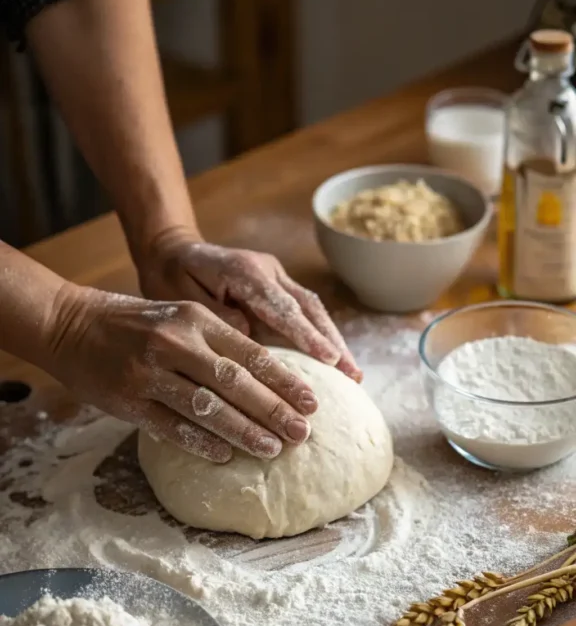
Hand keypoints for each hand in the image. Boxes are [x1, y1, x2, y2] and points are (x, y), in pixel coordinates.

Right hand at [45, 285, 319, 462]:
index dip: (284, 380)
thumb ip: (217, 342)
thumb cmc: (135, 323)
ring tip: (272, 448)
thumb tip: (267, 378)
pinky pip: (170, 426)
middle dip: (273, 410)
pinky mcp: (127, 400)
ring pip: (206, 407)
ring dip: (243, 431)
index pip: (250, 353)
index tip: (312, 402)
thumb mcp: (179, 317)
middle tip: (303, 433)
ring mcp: (149, 373)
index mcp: (195, 320)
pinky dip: (200, 442)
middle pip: (235, 382)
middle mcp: (175, 343)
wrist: (69, 324)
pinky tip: (224, 457)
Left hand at [138, 229, 361, 381]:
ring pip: (313, 309)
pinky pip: (305, 311)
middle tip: (352, 374)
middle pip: (308, 307)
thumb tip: (248, 337)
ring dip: (334, 340)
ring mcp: (276, 275)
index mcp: (245, 271)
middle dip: (332, 341)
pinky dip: (321, 336)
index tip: (329, 359)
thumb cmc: (172, 278)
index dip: (306, 334)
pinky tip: (336, 362)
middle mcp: (268, 269)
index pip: (281, 307)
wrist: (174, 251)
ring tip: (353, 374)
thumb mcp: (182, 298)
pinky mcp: (279, 285)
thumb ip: (217, 317)